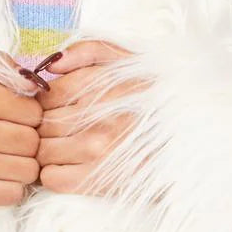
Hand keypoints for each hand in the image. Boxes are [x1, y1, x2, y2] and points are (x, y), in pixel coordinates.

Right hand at [0, 52, 42, 211]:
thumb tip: (32, 80)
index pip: (33, 111)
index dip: (28, 118)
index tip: (14, 121)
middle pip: (33, 141)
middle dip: (25, 144)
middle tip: (8, 144)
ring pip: (29, 169)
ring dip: (19, 167)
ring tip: (0, 161)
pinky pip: (14, 193)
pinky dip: (8, 188)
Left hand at [29, 39, 146, 196]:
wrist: (190, 135)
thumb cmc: (155, 95)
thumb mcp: (126, 59)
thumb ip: (87, 51)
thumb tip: (51, 64)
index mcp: (99, 87)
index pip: (45, 96)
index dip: (47, 103)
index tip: (58, 108)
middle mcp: (96, 118)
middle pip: (41, 125)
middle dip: (45, 127)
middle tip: (61, 131)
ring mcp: (97, 151)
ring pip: (42, 151)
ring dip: (47, 151)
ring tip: (66, 149)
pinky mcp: (100, 180)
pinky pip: (53, 178)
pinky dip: (54, 174)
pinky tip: (70, 168)